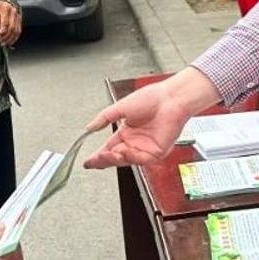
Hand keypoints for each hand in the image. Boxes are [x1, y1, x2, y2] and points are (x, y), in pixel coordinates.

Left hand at [0, 1, 21, 46]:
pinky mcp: (19, 20)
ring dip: (10, 39)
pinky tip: (10, 41)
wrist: (4, 0)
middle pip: (12, 28)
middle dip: (6, 36)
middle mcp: (14, 13)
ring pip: (16, 31)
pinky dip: (15, 37)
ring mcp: (18, 17)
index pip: (6, 23)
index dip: (2, 31)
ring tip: (4, 43)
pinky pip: (19, 30)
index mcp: (6, 9)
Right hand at [83, 67, 219, 168]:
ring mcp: (146, 148)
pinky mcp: (156, 152)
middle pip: (115, 157)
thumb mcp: (121, 107)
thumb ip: (104, 118)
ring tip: (106, 155)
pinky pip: (140, 160)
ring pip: (126, 160)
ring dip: (114, 159)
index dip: (98, 155)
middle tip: (93, 161)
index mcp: (127, 132)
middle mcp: (136, 141)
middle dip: (103, 160)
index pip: (109, 148)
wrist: (171, 99)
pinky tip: (124, 152)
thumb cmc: (153, 98)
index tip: (88, 161)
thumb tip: (89, 127)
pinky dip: (130, 157)